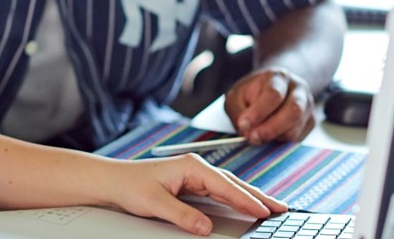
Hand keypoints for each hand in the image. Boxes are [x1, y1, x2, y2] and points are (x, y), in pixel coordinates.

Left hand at [97, 154, 287, 235]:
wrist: (112, 180)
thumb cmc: (130, 186)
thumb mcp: (155, 204)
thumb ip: (182, 215)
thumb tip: (206, 227)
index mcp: (192, 166)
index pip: (226, 186)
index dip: (246, 200)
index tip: (265, 211)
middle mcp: (196, 168)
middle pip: (234, 184)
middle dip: (258, 196)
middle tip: (281, 208)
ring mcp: (195, 175)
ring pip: (229, 187)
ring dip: (250, 197)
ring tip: (271, 207)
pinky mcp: (191, 183)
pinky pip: (220, 192)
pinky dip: (236, 198)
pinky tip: (245, 205)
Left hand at [224, 67, 315, 143]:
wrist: (274, 88)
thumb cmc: (253, 93)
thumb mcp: (237, 96)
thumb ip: (238, 112)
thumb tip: (247, 131)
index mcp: (279, 77)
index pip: (274, 94)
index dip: (258, 112)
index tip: (243, 124)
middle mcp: (299, 89)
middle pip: (294, 111)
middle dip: (270, 128)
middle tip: (253, 138)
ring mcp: (308, 106)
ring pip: (296, 128)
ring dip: (274, 137)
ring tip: (257, 135)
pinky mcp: (310, 122)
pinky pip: (297, 138)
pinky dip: (281, 141)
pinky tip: (270, 134)